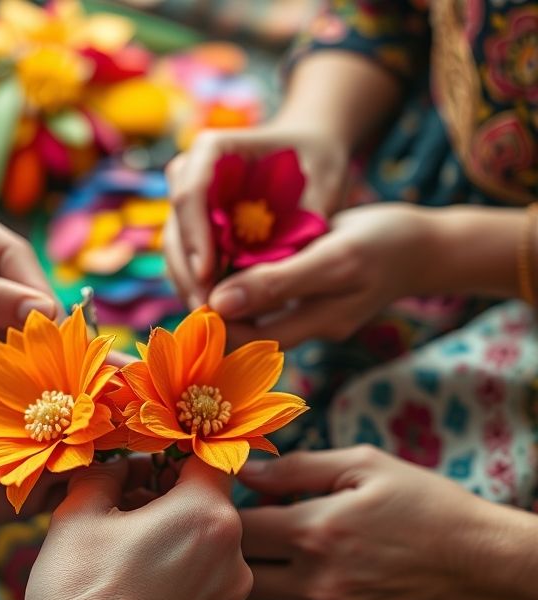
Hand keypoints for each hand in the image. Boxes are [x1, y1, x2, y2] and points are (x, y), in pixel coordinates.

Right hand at [9, 457, 251, 599]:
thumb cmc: (80, 596)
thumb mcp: (78, 516)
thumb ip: (106, 476)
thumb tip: (122, 468)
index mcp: (207, 517)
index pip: (209, 461)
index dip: (175, 457)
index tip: (146, 470)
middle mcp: (234, 559)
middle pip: (207, 509)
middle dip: (169, 504)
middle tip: (122, 517)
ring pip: (205, 552)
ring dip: (174, 546)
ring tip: (125, 564)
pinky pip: (202, 592)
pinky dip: (178, 585)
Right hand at [164, 124, 348, 306]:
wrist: (312, 156)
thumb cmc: (319, 164)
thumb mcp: (321, 190)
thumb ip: (297, 229)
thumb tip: (272, 279)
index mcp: (214, 150)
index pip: (190, 192)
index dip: (195, 235)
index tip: (208, 274)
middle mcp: (190, 173)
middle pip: (175, 227)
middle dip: (189, 272)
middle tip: (209, 310)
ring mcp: (188, 203)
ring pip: (175, 250)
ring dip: (191, 286)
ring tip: (213, 321)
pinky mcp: (194, 227)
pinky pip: (188, 261)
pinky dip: (201, 287)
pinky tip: (220, 314)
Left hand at [210, 203, 436, 348]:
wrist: (428, 245)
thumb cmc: (387, 243)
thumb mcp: (334, 258)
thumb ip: (278, 282)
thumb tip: (217, 304)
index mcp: (315, 322)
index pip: (245, 337)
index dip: (212, 320)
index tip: (190, 288)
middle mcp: (310, 326)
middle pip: (248, 332)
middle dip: (215, 310)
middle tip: (191, 277)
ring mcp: (315, 316)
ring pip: (259, 315)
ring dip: (230, 296)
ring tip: (206, 267)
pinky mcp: (316, 300)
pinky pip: (274, 299)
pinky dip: (250, 282)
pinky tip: (235, 259)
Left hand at [238, 446, 499, 599]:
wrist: (478, 561)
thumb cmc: (422, 502)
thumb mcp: (362, 464)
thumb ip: (296, 467)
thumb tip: (244, 468)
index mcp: (316, 529)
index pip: (238, 526)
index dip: (227, 508)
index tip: (231, 498)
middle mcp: (315, 579)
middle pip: (238, 568)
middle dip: (230, 544)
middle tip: (239, 526)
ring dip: (246, 574)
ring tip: (260, 551)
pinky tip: (281, 577)